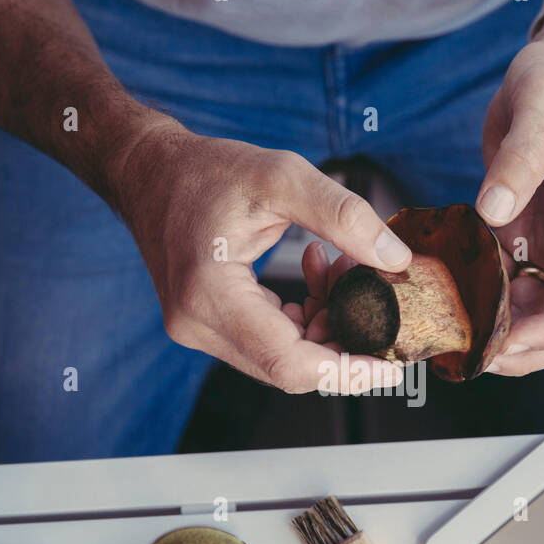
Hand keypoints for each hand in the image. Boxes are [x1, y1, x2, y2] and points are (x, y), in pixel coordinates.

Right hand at [107, 120, 411, 392]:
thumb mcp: (281, 176)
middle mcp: (197, 325)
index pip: (287, 362)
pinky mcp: (208, 325)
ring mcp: (199, 330)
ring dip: (326, 322)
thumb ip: (343, 216)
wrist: (148, 172)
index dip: (346, 371)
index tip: (389, 367)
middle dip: (342, 339)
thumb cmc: (203, 171)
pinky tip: (316, 270)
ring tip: (342, 267)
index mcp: (209, 295)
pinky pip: (269, 340)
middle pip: (289, 367)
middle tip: (374, 295)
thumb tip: (394, 259)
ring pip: (283, 356)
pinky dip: (304, 315)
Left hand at [476, 0, 543, 375]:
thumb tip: (495, 209)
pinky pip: (514, 288)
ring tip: (465, 344)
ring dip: (511, 336)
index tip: (513, 340)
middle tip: (481, 356)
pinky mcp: (529, 238)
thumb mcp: (540, 106)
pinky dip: (491, 307)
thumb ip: (521, 158)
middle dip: (532, 348)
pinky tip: (457, 310)